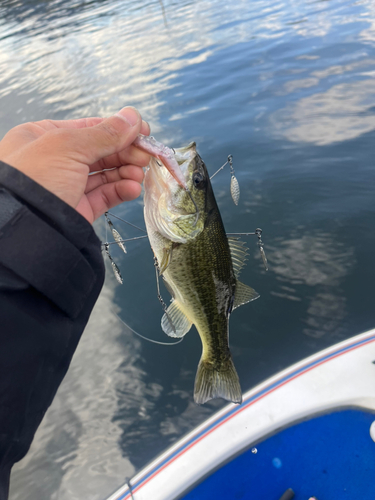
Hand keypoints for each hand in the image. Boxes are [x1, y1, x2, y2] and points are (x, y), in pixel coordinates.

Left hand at [0, 107, 149, 222]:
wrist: (24, 229)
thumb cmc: (36, 177)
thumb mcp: (69, 146)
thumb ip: (105, 133)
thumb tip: (133, 117)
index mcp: (44, 137)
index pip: (89, 128)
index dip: (118, 129)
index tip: (144, 131)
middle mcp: (56, 160)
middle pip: (100, 151)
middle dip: (126, 152)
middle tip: (146, 155)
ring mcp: (67, 186)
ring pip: (105, 174)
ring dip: (126, 172)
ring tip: (139, 174)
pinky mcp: (78, 209)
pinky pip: (104, 196)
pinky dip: (121, 191)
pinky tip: (133, 188)